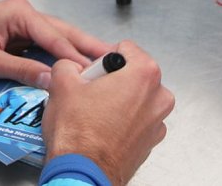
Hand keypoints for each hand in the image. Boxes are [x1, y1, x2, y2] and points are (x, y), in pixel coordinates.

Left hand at [0, 0, 110, 88]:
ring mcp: (22, 21)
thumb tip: (53, 79)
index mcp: (19, 13)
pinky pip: (45, 42)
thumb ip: (21, 69)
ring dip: (77, 49)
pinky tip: (76, 63)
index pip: (55, 36)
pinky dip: (61, 52)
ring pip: (57, 35)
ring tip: (103, 61)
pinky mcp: (18, 32)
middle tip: (115, 57)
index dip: (75, 55)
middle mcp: (24, 12)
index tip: (95, 69)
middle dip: (87, 45)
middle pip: (63, 30)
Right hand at [42, 41, 174, 184]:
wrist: (83, 172)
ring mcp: (158, 121)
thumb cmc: (79, 133)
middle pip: (133, 73)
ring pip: (136, 97)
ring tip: (94, 112)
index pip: (124, 48)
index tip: (93, 73)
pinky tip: (103, 128)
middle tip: (91, 93)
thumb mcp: (62, 83)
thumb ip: (68, 64)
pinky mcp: (151, 141)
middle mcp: (159, 96)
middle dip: (112, 79)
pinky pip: (137, 120)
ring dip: (118, 100)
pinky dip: (123, 120)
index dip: (103, 59)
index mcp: (144, 73)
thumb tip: (70, 66)